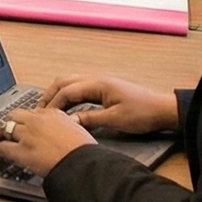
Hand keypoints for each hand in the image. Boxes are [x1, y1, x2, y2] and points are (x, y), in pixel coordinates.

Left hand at [0, 105, 93, 176]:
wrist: (82, 164)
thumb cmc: (85, 152)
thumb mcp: (79, 131)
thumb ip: (68, 127)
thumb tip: (66, 132)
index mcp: (53, 113)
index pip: (34, 112)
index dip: (26, 119)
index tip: (25, 124)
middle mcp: (37, 120)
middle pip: (16, 115)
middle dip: (10, 121)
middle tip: (6, 128)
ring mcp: (27, 135)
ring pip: (5, 128)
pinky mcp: (20, 151)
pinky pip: (2, 148)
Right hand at [44, 75, 179, 133]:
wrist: (162, 109)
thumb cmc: (143, 112)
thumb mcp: (115, 119)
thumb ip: (89, 119)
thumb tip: (68, 122)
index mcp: (98, 84)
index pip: (66, 91)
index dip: (52, 104)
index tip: (42, 117)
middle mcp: (96, 79)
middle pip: (63, 82)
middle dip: (49, 95)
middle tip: (38, 111)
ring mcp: (100, 82)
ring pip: (70, 83)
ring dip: (57, 94)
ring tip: (48, 110)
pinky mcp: (104, 89)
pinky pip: (79, 88)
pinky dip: (67, 96)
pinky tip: (65, 108)